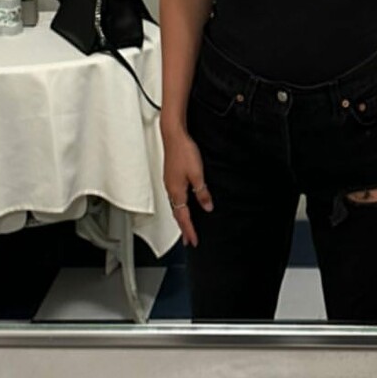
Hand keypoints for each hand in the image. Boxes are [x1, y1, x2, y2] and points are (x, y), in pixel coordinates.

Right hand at [161, 131, 213, 247]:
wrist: (173, 136)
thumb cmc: (184, 152)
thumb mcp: (198, 175)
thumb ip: (202, 193)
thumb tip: (207, 207)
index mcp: (176, 192)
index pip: (183, 217)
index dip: (189, 230)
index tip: (193, 241)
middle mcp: (170, 190)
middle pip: (177, 214)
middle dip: (183, 228)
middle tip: (188, 240)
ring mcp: (169, 183)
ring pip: (175, 206)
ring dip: (181, 218)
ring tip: (186, 227)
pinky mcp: (171, 177)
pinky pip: (175, 198)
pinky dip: (179, 207)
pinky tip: (183, 205)